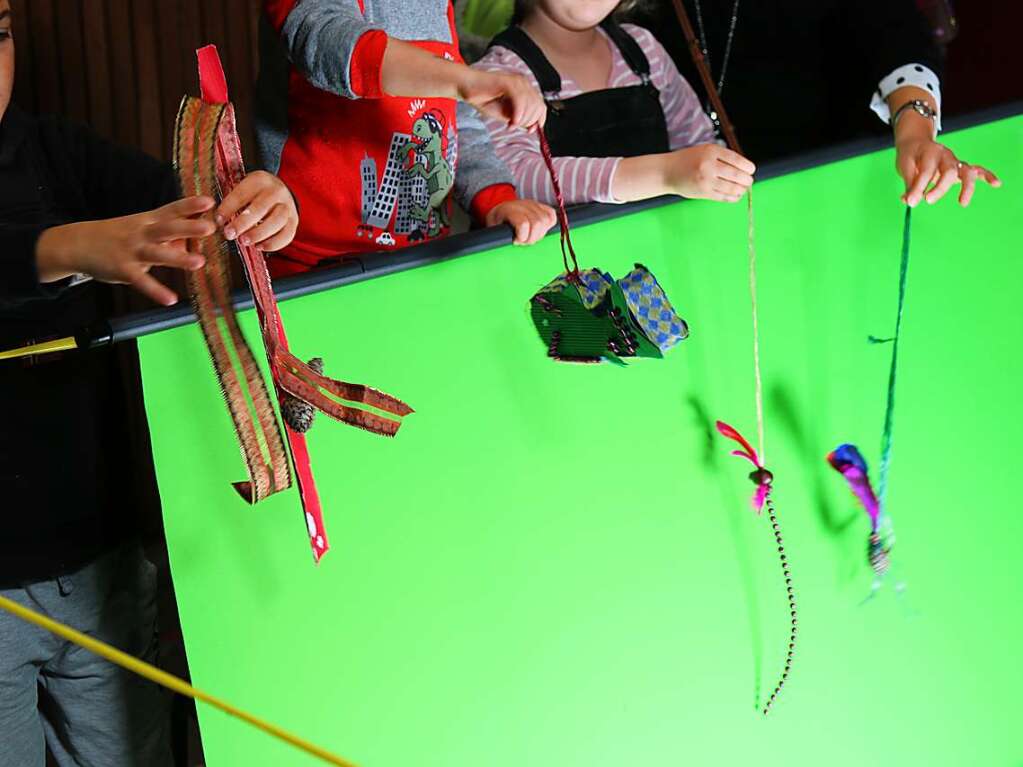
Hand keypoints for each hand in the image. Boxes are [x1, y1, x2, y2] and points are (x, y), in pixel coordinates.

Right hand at [35, 196, 214, 305]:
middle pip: (168, 228)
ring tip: (199, 262)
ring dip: (178, 258)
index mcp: (148, 221)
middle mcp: (142, 233)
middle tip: (210, 227)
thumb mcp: (141, 227)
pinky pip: (142, 281)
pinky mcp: (123, 270)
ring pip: (158, 254)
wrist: (77, 243)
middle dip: (189, 227)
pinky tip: (171, 299)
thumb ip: (167, 231)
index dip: (190, 205)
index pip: (172, 210)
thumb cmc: (117, 235)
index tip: (210, 201)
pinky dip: (156, 291)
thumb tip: (193, 233)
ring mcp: (132, 251)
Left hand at [216, 170, 298, 251]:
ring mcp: (288, 207)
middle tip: (229, 234)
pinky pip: (287, 235)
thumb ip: (232, 202)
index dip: (229, 208)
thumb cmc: (255, 194)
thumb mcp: (243, 188)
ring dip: (259, 234)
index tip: (219, 221)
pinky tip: (260, 247)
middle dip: (242, 223)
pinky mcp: (294, 221)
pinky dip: (273, 244)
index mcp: (259, 180)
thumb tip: (219, 221)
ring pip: (276, 222)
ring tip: (244, 241)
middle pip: (260, 208)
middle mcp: (277, 191)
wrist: (279, 191)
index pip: (242, 194)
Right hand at [458, 69, 546, 130]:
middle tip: (515, 126)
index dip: (539, 120)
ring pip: (530, 105)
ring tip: (510, 125)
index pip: (541, 106)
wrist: (467, 87)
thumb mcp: (506, 113)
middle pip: (537, 106)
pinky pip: (520, 101)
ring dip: (522, 120)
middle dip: (529, 121)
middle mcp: (523, 83)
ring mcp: (517, 81)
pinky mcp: (508, 82)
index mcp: (525, 89)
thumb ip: (519, 119)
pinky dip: (518, 114)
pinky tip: (511, 121)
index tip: (530, 131)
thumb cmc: (484, 99)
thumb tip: (531, 128)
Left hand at [485, 199, 556, 244]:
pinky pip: (551, 215)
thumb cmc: (498, 220)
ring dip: (540, 233)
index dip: (521, 237)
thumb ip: (498, 235)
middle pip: (537, 224)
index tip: (515, 240)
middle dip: (531, 238)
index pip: (523, 224)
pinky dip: (548, 225)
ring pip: (546, 221)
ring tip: (530, 235)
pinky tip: (540, 229)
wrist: (502, 208)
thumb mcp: (493, 228)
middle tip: (523, 240)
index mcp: (509, 210)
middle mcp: (524, 205)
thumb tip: (503, 243)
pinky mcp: (542, 206)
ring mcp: (534, 204)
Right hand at [664, 144, 755, 201]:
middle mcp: (709, 165)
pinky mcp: (703, 192)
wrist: (667, 172)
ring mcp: (706, 180)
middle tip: (749, 181)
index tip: (751, 170)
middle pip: (737, 175)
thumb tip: (744, 170)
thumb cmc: (688, 160)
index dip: (748, 167)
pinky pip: (723, 197)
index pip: (737, 160)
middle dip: (746, 180)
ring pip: (732, 188)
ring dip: (741, 190)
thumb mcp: (705, 151)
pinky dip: (733, 197)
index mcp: (711, 151)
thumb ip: (723, 158)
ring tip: (743, 189)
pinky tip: (735, 196)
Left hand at [896, 137, 1000, 207]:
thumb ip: (909, 184)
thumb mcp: (904, 166)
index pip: (926, 171)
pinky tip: (996, 184)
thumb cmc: (911, 156)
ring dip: (966, 187)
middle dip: (940, 188)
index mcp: (930, 153)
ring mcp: (956, 161)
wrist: (918, 144)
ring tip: (962, 203)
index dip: (918, 187)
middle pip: (949, 172)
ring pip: (966, 172)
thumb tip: (909, 201)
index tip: (910, 201)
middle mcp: (946, 156)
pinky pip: (978, 170)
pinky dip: (988, 176)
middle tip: (927, 201)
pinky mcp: (961, 168)